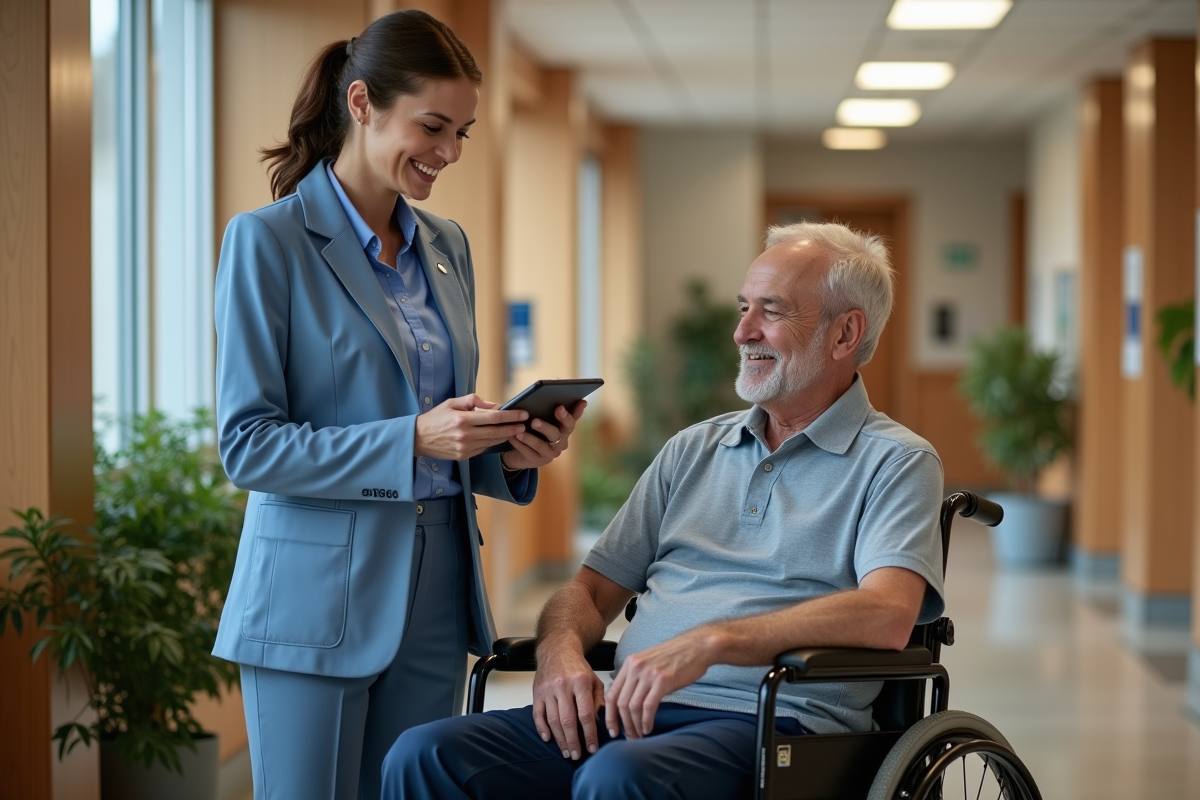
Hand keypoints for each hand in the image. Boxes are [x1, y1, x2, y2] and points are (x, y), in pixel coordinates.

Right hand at [414, 394, 528, 460]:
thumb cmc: (435, 418)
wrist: (417, 439)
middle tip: (525, 424)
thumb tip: (493, 405)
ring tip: (517, 431)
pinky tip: (501, 438)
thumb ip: (473, 401)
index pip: (493, 417)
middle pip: (496, 432)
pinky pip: (483, 449)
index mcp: (462, 419)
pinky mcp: (463, 456)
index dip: (511, 416)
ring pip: (492, 442)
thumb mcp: (451, 403)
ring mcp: (464, 448)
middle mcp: (465, 435)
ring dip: (506, 436)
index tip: (523, 414)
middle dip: (513, 428)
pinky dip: (493, 443)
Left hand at [500, 400, 586, 471]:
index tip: (577, 402)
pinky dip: (520, 445)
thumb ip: (545, 402)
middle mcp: (561, 441)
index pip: (572, 420)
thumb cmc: (531, 427)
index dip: (576, 412)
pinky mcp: (538, 462)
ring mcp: (551, 453)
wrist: (518, 450)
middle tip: (535, 420)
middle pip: (557, 433)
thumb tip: (555, 380)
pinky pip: (529, 453)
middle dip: (546, 426)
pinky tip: (512, 438)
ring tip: (520, 430)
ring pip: (542, 445)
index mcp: (564, 428)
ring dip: (530, 437)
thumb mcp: (537, 414)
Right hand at [532, 639, 606, 759]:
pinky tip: (548, 739)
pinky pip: (538, 714)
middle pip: (568, 720)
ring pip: (553, 720)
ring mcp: (548, 689)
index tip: (592, 748)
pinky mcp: (537, 692)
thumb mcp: (594, 680)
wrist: (557, 649)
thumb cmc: (577, 667)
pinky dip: (542, 728)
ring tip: (566, 751)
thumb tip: (601, 723)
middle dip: (573, 741)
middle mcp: (563, 686)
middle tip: (577, 755)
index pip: (586, 714)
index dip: (589, 734)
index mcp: (581, 682)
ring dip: (560, 739)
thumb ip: (598, 701)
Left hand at [606, 629, 712, 738]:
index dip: (610, 715)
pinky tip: (648, 729)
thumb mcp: (649, 662)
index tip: (613, 729)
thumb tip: (628, 702)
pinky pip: (648, 706)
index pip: (612, 693)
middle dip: (623, 724)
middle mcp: (636, 667)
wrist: (697, 647)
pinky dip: (646, 721)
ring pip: (633, 706)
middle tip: (629, 737)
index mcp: (630, 663)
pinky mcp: (663, 681)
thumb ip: (637, 678)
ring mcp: (649, 674)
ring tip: (639, 736)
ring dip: (635, 726)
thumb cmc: (676, 657)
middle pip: (621, 702)